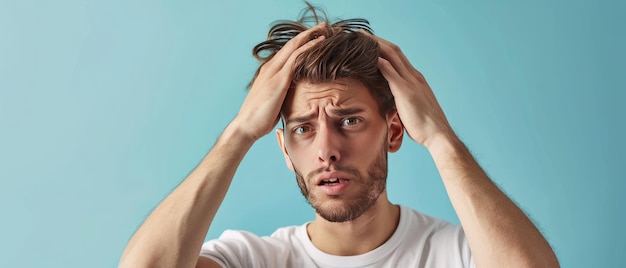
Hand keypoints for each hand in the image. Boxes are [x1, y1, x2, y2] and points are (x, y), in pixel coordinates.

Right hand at [231, 23, 326, 140]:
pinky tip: (319, 42)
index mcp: (269, 71)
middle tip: (323, 25)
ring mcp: (274, 72)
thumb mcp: (274, 100)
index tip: (314, 36)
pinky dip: (308, 48)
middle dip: (308, 33)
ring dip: (310, 36)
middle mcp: (270, 67)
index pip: (287, 51)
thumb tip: (296, 95)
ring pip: (294, 47)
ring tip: (324, 28)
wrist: (247, 125)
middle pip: (291, 44)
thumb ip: (284, 93)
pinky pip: (296, 58)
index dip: (301, 41)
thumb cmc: (260, 117)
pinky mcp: (279, 80)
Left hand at [372, 34, 455, 147]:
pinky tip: (370, 56)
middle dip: (377, 40)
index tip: (370, 42)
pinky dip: (381, 62)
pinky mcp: (406, 92)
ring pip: (392, 56)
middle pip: (394, 51)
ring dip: (376, 45)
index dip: (384, 47)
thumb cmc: (425, 126)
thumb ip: (402, 100)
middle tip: (361, 33)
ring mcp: (411, 82)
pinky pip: (391, 72)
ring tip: (361, 37)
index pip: (398, 57)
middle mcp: (414, 76)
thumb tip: (392, 103)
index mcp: (416, 80)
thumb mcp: (411, 108)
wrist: (438, 134)